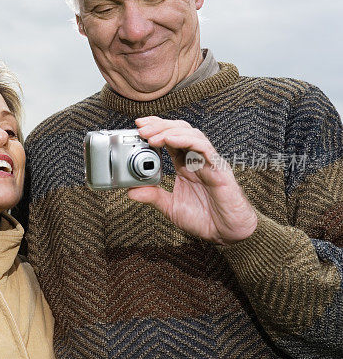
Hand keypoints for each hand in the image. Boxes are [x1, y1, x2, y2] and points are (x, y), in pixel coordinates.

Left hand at [127, 116, 257, 244]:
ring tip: (152, 135)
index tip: (138, 126)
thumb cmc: (205, 220)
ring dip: (170, 131)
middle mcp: (196, 160)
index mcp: (185, 165)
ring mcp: (208, 162)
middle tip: (141, 127)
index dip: (156, 129)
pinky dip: (186, 140)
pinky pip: (204, 148)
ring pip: (191, 134)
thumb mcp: (171, 208)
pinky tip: (171, 139)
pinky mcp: (219, 169)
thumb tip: (131, 191)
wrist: (227, 234)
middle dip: (159, 125)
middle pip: (179, 130)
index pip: (170, 138)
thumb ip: (153, 197)